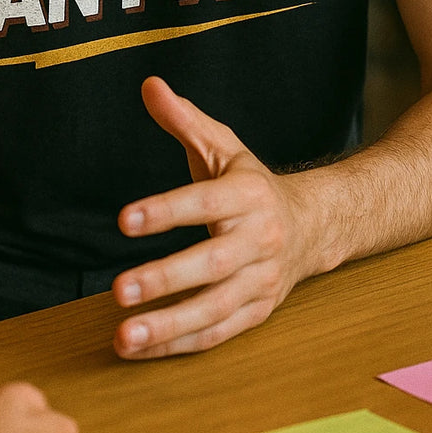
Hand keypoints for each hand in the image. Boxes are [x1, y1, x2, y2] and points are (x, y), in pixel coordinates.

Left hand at [112, 77, 311, 357]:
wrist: (313, 226)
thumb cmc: (251, 184)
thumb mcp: (223, 146)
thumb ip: (184, 120)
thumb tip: (150, 85)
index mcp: (248, 194)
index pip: (204, 202)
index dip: (165, 210)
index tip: (124, 220)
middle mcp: (259, 239)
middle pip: (212, 264)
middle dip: (165, 278)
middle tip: (119, 289)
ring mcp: (261, 281)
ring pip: (216, 309)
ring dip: (169, 326)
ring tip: (124, 336)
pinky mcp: (258, 312)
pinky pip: (218, 334)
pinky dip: (180, 344)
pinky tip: (141, 347)